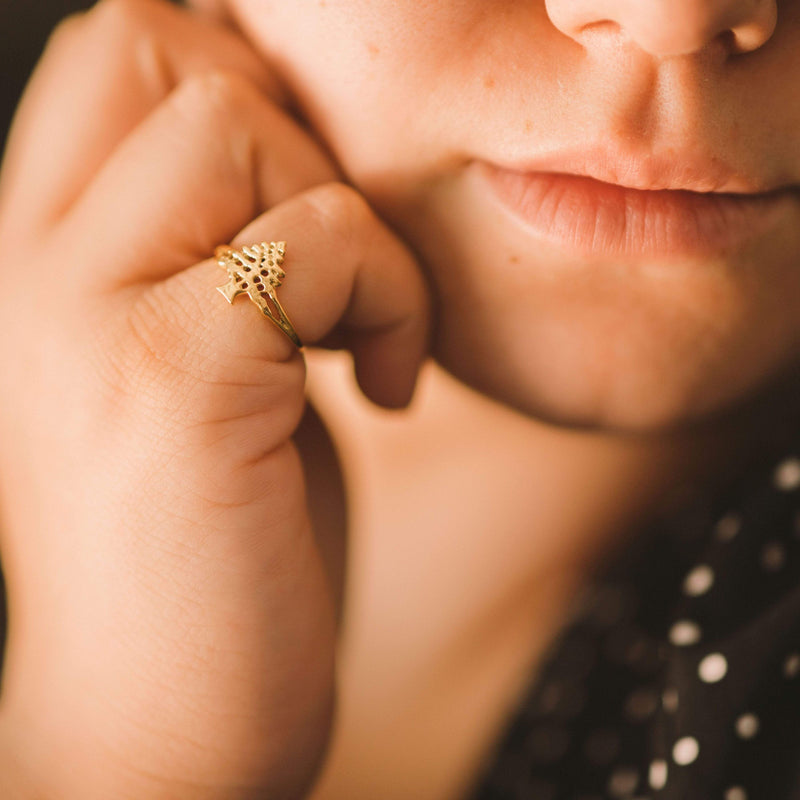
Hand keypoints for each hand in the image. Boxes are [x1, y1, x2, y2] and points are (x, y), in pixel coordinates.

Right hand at [0, 1, 429, 796]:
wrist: (156, 725)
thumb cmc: (203, 544)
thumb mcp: (199, 368)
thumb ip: (220, 250)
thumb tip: (289, 155)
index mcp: (44, 256)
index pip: (118, 51)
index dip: (240, 95)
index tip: (307, 210)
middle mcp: (39, 263)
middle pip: (165, 49)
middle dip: (289, 139)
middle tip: (332, 269)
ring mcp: (90, 311)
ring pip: (237, 120)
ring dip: (349, 222)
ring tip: (361, 339)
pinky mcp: (175, 374)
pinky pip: (315, 238)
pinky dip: (383, 295)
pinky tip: (381, 390)